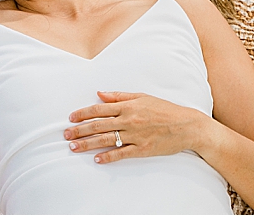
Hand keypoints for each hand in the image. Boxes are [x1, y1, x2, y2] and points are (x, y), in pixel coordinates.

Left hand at [64, 91, 212, 164]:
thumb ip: (120, 96)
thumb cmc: (165, 109)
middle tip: (66, 134)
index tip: (71, 118)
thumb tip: (100, 94)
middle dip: (80, 130)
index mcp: (128, 106)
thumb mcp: (142, 97)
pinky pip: (122, 153)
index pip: (100, 109)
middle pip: (99, 125)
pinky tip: (96, 159)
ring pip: (106, 140)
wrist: (186, 125)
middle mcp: (129, 120)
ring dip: (88, 144)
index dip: (83, 113)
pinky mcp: (142, 149)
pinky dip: (108, 156)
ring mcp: (136, 135)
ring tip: (74, 147)